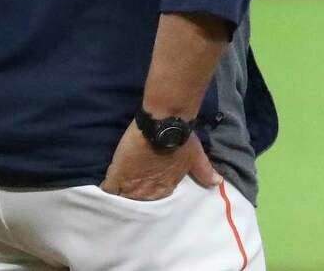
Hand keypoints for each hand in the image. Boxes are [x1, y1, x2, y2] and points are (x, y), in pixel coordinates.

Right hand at [100, 122, 220, 200]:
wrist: (164, 122)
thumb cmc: (182, 139)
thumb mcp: (196, 157)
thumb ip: (204, 171)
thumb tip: (217, 182)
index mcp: (166, 187)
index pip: (155, 199)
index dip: (149, 194)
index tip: (145, 191)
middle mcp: (149, 190)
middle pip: (138, 201)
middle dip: (134, 197)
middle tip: (130, 190)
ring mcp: (132, 183)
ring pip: (123, 197)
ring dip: (121, 194)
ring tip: (117, 192)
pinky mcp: (118, 173)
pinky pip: (109, 189)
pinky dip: (108, 190)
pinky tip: (106, 189)